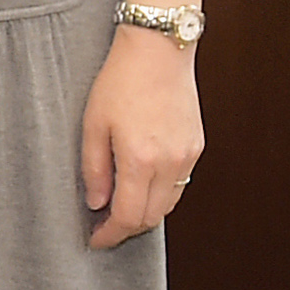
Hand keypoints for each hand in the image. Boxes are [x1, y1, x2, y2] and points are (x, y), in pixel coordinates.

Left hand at [82, 23, 202, 248]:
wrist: (158, 50)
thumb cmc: (120, 81)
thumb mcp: (92, 125)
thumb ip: (93, 169)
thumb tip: (96, 203)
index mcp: (141, 160)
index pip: (129, 216)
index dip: (111, 234)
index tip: (96, 240)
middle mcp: (170, 163)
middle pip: (152, 217)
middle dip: (127, 227)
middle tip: (104, 227)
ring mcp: (188, 155)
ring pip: (169, 203)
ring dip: (146, 212)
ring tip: (120, 206)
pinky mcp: (196, 145)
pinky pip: (179, 182)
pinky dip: (161, 192)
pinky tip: (142, 183)